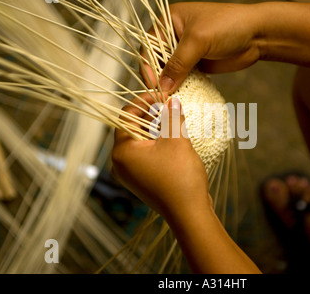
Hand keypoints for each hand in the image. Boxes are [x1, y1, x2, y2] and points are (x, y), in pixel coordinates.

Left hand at [112, 95, 210, 219]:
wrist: (189, 214)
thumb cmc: (180, 177)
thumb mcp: (176, 140)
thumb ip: (171, 116)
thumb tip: (172, 101)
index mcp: (122, 151)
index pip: (126, 115)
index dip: (144, 101)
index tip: (161, 95)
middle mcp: (120, 163)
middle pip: (132, 128)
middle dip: (151, 115)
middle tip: (170, 107)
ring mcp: (130, 174)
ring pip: (140, 141)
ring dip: (156, 129)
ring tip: (174, 121)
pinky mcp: (141, 181)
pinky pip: (145, 155)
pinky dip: (157, 144)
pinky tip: (174, 139)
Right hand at [158, 2, 261, 91]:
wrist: (257, 34)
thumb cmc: (228, 25)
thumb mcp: (199, 40)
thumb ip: (179, 63)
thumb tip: (163, 86)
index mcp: (169, 20)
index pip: (149, 45)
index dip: (148, 66)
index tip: (152, 85)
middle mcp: (174, 36)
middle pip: (157, 61)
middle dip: (159, 78)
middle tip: (160, 96)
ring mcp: (186, 51)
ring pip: (170, 72)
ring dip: (170, 85)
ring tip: (169, 100)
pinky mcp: (197, 64)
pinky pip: (183, 78)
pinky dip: (182, 88)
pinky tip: (181, 98)